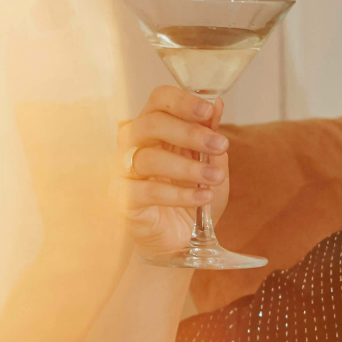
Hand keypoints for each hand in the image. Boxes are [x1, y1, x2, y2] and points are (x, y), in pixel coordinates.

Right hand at [115, 86, 229, 261]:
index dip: (181, 101)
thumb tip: (217, 103)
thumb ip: (211, 138)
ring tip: (215, 178)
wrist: (182, 241)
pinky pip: (146, 191)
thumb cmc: (193, 198)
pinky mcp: (121, 199)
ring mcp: (123, 171)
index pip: (158, 100)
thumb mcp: (212, 167)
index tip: (208, 112)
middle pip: (150, 123)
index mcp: (155, 129)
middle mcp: (133, 145)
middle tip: (220, 145)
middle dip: (189, 133)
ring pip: (148, 158)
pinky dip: (179, 194)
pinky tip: (203, 197)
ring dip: (188, 168)